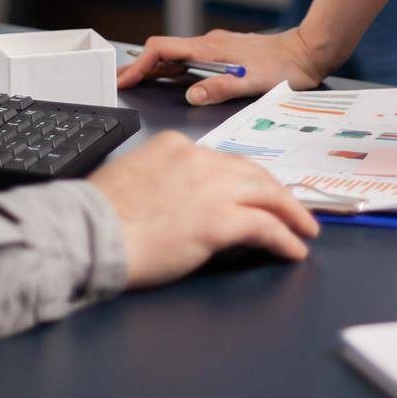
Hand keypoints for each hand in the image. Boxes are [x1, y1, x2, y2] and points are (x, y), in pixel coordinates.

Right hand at [87, 131, 318, 286]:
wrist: (90, 232)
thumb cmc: (98, 214)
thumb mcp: (131, 177)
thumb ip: (159, 179)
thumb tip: (172, 197)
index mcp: (176, 147)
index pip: (223, 160)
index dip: (246, 178)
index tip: (257, 191)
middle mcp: (200, 160)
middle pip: (253, 173)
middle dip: (278, 192)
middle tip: (296, 208)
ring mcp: (213, 189)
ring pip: (268, 195)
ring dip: (292, 213)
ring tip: (306, 229)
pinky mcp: (220, 221)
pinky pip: (266, 228)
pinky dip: (285, 239)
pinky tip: (294, 250)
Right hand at [117, 26, 323, 105]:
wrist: (306, 52)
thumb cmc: (283, 68)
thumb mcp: (252, 83)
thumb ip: (220, 88)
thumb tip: (191, 94)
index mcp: (210, 49)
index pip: (162, 49)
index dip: (139, 64)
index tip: (125, 79)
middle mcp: (209, 44)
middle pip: (164, 51)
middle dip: (140, 66)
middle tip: (121, 83)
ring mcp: (216, 48)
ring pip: (177, 55)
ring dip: (155, 68)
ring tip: (138, 82)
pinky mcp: (224, 54)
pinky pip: (191, 59)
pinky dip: (174, 68)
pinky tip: (173, 80)